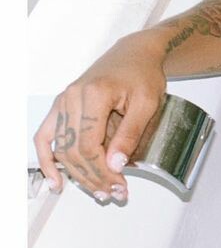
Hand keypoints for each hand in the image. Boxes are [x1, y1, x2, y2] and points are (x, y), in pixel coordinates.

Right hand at [33, 33, 167, 202]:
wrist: (134, 54)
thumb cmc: (143, 74)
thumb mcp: (147, 103)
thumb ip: (130, 134)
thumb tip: (114, 165)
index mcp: (94, 95)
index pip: (89, 145)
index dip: (102, 171)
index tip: (120, 186)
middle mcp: (72, 98)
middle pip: (73, 151)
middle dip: (92, 177)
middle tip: (113, 193)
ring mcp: (63, 102)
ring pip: (60, 148)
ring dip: (76, 174)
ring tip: (98, 191)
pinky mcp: (61, 106)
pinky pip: (45, 136)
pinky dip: (47, 160)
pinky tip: (55, 181)